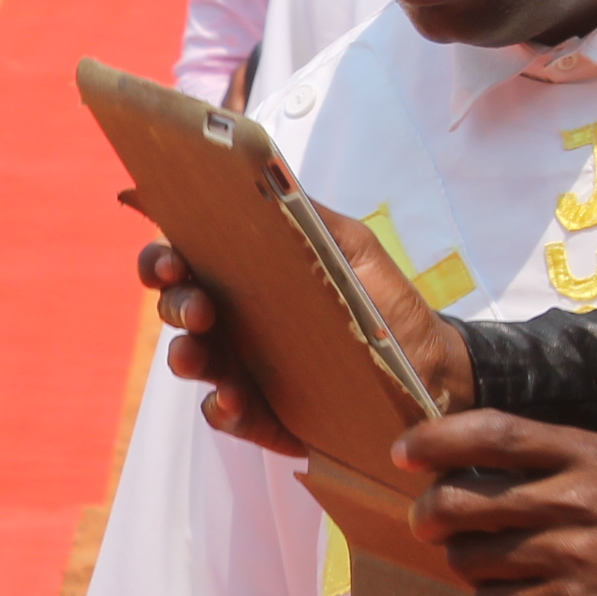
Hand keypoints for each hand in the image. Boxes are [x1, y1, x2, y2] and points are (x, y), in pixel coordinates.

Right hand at [139, 202, 471, 456]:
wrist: (433, 373)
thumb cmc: (387, 306)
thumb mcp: (355, 249)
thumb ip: (307, 217)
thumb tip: (260, 178)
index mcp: (245, 277)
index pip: (186, 259)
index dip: (163, 256)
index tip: (172, 259)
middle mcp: (233, 322)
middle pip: (177, 306)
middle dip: (176, 304)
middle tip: (199, 309)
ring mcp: (242, 371)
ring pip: (191, 360)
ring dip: (186, 355)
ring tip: (198, 356)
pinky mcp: (260, 417)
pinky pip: (223, 412)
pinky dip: (220, 407)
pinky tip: (233, 398)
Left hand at [396, 412, 596, 595]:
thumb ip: (550, 467)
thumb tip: (460, 471)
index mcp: (588, 454)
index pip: (489, 432)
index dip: (434, 442)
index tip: (404, 454)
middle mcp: (575, 498)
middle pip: (457, 501)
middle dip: (428, 516)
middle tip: (430, 525)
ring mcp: (572, 555)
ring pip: (466, 557)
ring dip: (466, 565)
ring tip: (495, 567)